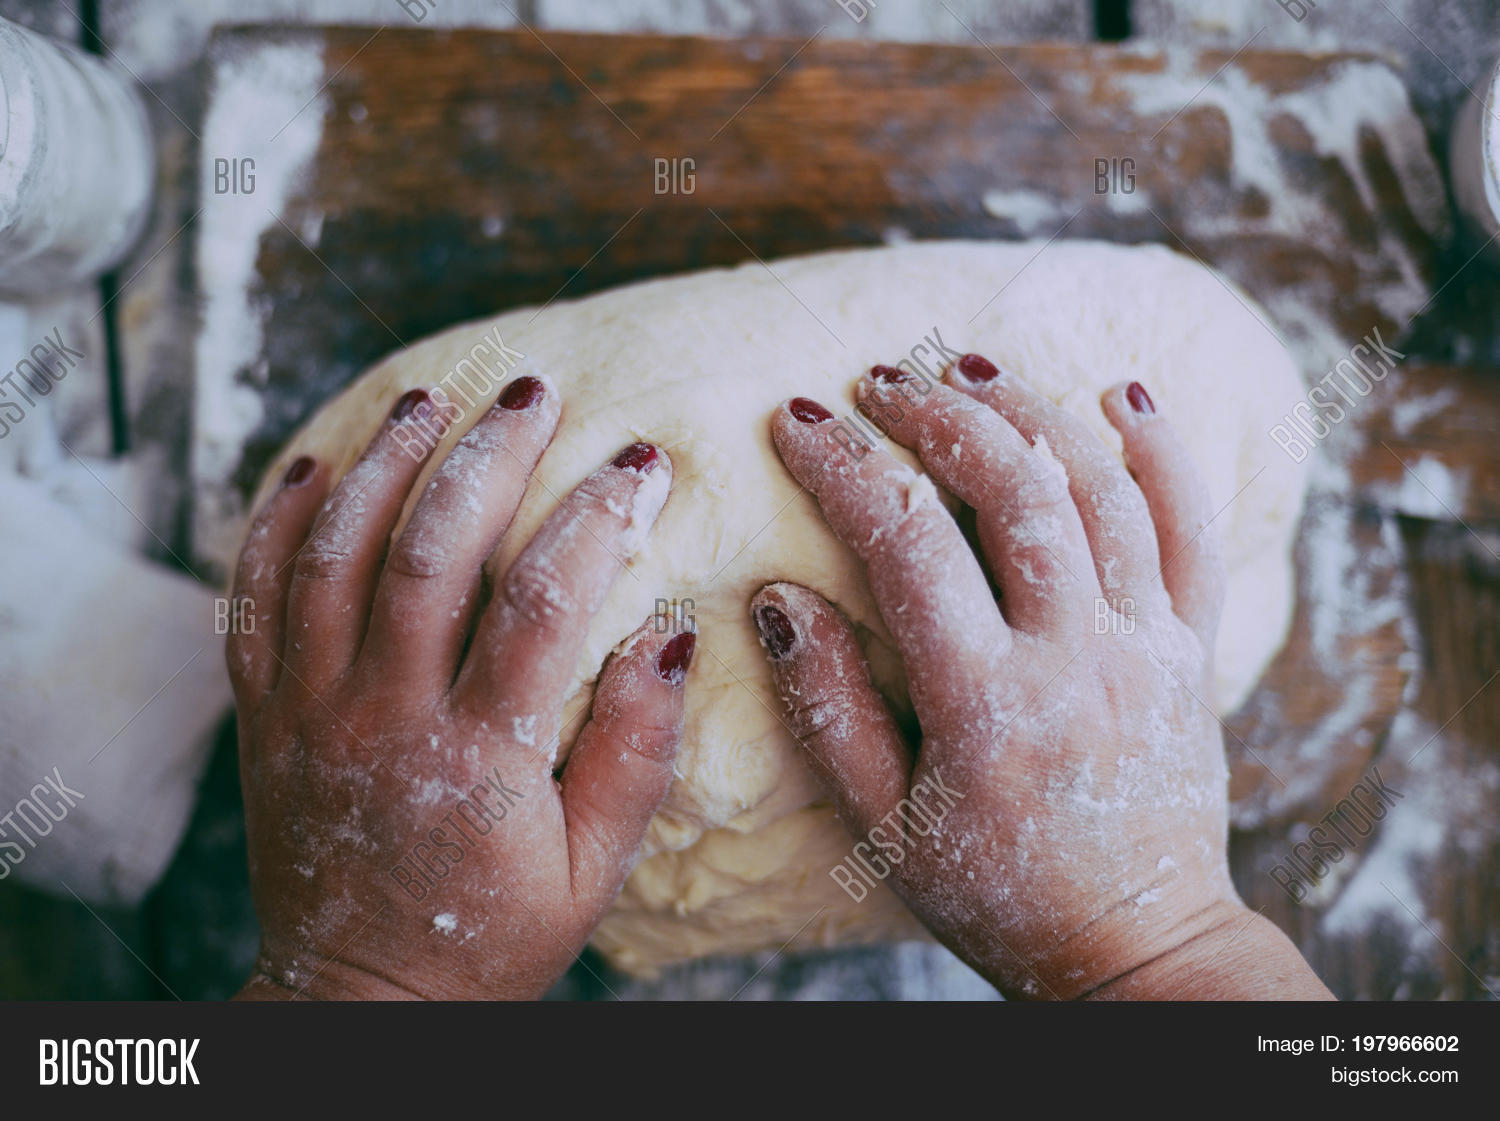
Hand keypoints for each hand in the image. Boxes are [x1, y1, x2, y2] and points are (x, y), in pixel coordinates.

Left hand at [228, 378, 693, 999]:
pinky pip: (253, 599)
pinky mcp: (265, 714)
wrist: (359, 997)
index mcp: (476, 758)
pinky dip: (276, 524)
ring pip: (333, 555)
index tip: (640, 464)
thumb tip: (669, 634)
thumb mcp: (591, 871)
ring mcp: (310, 710)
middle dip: (489, 456)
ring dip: (384, 465)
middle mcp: (383, 716)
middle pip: (431, 552)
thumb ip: (634, 755)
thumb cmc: (490, 938)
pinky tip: (317, 465)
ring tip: (430, 400)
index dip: (597, 518)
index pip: (543, 604)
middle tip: (534, 392)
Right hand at [753, 360, 1329, 999]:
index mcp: (988, 705)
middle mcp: (1079, 658)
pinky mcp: (1194, 649)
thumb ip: (828, 712)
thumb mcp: (883, 828)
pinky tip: (1124, 393)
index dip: (842, 467)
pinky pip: (1191, 528)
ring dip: (1029, 410)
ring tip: (968, 368)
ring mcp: (1149, 646)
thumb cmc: (996, 892)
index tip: (794, 421)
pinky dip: (1162, 451)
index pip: (906, 544)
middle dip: (936, 413)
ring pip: (1100, 487)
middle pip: (1012, 488)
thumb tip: (779, 598)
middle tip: (879, 377)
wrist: (1138, 943)